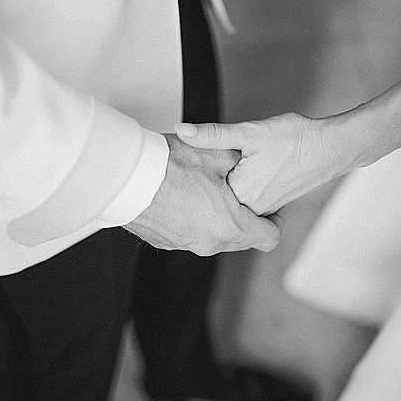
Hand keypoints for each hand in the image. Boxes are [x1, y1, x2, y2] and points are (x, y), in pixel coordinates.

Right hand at [123, 134, 280, 253]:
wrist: (126, 178)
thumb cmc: (170, 166)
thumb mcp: (217, 155)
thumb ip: (241, 162)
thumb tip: (248, 160)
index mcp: (230, 226)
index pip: (269, 237)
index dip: (275, 221)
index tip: (270, 208)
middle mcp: (210, 243)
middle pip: (242, 238)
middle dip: (245, 218)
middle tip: (239, 193)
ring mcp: (187, 244)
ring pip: (215, 236)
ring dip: (218, 218)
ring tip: (209, 191)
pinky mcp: (167, 241)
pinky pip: (191, 234)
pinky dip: (194, 220)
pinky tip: (185, 196)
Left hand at [174, 113, 346, 215]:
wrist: (331, 147)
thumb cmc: (296, 139)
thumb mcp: (249, 132)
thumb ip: (212, 134)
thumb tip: (182, 130)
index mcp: (241, 195)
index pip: (202, 191)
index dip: (192, 173)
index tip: (184, 164)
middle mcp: (251, 209)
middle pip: (215, 198)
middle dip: (206, 183)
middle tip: (201, 163)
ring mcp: (263, 209)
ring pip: (231, 201)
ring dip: (223, 186)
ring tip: (224, 165)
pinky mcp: (273, 204)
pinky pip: (246, 201)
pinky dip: (240, 188)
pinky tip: (245, 169)